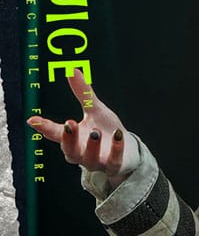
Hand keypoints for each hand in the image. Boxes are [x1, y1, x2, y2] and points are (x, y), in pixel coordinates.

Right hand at [27, 69, 138, 185]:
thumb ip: (84, 94)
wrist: (128, 151)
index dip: (44, 127)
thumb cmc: (107, 130)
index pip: (56, 134)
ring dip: (91, 146)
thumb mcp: (95, 110)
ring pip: (88, 160)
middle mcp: (82, 153)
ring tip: (94, 132)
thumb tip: (72, 70)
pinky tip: (118, 135)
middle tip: (69, 123)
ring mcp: (98, 161)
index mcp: (74, 139)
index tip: (33, 120)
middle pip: (70, 151)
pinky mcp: (114, 166)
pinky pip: (113, 161)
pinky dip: (116, 149)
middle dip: (69, 139)